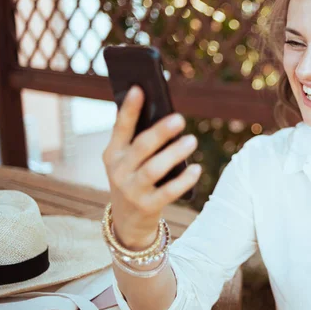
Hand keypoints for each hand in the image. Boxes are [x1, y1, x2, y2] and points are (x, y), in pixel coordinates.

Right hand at [102, 85, 201, 248]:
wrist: (127, 221)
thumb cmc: (134, 178)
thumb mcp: (129, 160)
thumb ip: (140, 140)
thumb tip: (165, 113)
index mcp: (112, 153)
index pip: (120, 127)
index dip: (129, 108)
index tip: (140, 88)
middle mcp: (118, 171)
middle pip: (141, 147)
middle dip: (160, 131)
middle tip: (179, 118)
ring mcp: (131, 190)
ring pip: (154, 169)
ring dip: (174, 154)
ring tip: (192, 140)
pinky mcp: (146, 206)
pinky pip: (168, 192)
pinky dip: (184, 180)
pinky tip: (197, 169)